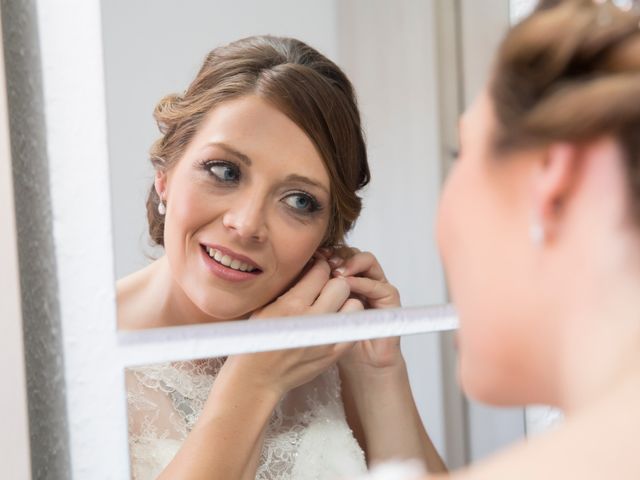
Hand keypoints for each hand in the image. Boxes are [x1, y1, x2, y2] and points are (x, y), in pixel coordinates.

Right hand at [229, 256, 355, 396]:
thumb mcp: (265, 306)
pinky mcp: (334, 353)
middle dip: (334, 283)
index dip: (320, 266)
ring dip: (346, 303)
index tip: (317, 269)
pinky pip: (354, 328)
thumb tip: (308, 266)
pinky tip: (336, 322)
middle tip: (325, 288)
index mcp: (291, 305)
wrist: (257, 377)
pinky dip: (348, 322)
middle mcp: (311, 320)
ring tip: (333, 306)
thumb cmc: (257, 340)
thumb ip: (289, 287)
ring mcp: (325, 338)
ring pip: (354, 305)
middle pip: (341, 285)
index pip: (320, 271)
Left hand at [319, 247, 402, 373]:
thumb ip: (307, 293)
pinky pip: (378, 284)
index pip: (336, 253)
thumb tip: (288, 275)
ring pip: (367, 260)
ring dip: (351, 262)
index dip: (325, 252)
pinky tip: (348, 283)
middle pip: (351, 252)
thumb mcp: (315, 313)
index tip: (311, 255)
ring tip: (337, 271)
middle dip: (338, 253)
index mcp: (344, 278)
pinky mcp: (389, 299)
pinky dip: (363, 282)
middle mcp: (361, 278)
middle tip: (324, 258)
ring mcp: (377, 286)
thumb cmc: (338, 339)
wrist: (362, 363)